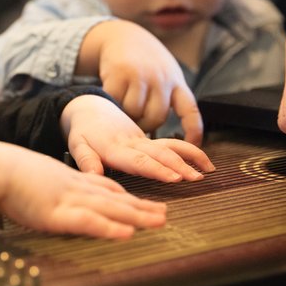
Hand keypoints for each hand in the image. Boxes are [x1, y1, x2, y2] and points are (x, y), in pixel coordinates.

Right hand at [0, 136, 166, 238]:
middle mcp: (75, 188)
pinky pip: (89, 222)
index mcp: (68, 179)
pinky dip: (110, 228)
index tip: (144, 202)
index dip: (126, 196)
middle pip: (115, 198)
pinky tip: (127, 233)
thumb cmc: (7, 171)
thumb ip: (49, 184)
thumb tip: (49, 192)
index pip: (104, 187)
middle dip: (142, 207)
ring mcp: (69, 199)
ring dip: (137, 216)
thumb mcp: (36, 175)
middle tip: (165, 214)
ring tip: (160, 221)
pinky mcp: (58, 214)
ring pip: (111, 208)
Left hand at [61, 95, 213, 180]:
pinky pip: (172, 143)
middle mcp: (133, 142)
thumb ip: (86, 161)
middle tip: (197, 178)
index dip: (158, 170)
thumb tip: (94, 176)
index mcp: (115, 147)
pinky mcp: (149, 139)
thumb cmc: (82, 131)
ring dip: (189, 158)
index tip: (174, 178)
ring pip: (170, 147)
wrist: (90, 106)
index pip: (139, 161)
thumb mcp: (78, 145)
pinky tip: (205, 163)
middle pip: (160, 154)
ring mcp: (143, 139)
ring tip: (207, 171)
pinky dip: (190, 151)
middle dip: (180, 166)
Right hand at [79, 20, 202, 143]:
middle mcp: (162, 78)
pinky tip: (112, 97)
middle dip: (145, 126)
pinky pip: (115, 101)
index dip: (193, 131)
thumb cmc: (146, 63)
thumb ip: (168, 98)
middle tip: (136, 124)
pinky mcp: (120, 72)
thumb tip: (166, 135)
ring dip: (127, 116)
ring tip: (124, 109)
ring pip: (134, 112)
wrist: (123, 36)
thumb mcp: (166, 74)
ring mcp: (141, 75)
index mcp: (177, 82)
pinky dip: (112, 104)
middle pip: (156, 117)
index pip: (191, 110)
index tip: (193, 146)